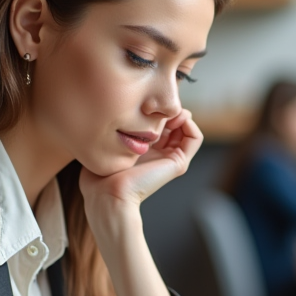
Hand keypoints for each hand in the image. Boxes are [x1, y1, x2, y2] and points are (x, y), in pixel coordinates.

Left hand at [79, 109, 203, 215]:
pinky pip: (195, 139)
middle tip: (159, 105)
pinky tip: (177, 118)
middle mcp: (159, 154)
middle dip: (170, 110)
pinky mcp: (178, 163)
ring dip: (182, 115)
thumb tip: (124, 111)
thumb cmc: (100, 174)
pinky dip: (190, 124)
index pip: (159, 123)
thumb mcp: (108, 143)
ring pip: (186, 129)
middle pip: (174, 124)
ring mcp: (170, 159)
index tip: (147, 101)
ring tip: (169, 111)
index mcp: (143, 150)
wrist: (108, 194)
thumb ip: (116, 129)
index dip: (157, 109)